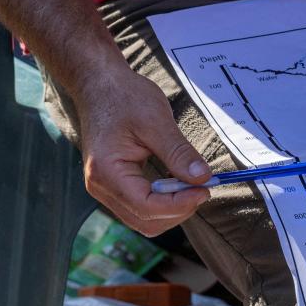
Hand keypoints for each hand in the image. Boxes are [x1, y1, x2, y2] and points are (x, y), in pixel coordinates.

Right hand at [73, 68, 211, 235]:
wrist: (99, 84)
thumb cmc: (124, 97)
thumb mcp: (157, 122)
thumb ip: (179, 153)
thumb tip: (202, 178)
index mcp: (107, 172)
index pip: (147, 207)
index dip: (180, 204)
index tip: (205, 189)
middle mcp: (100, 186)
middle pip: (145, 221)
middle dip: (178, 210)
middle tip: (202, 187)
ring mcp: (104, 188)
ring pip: (142, 218)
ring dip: (171, 208)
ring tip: (192, 184)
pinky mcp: (112, 184)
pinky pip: (139, 206)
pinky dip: (162, 201)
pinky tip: (177, 182)